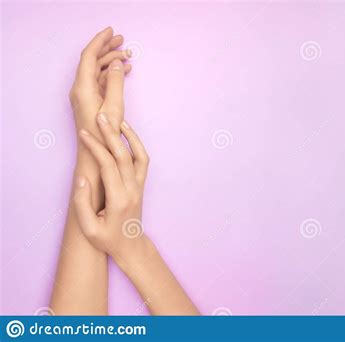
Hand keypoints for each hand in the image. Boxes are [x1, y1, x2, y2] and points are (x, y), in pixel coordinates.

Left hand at [70, 27, 131, 130]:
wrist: (94, 154)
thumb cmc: (104, 135)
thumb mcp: (114, 107)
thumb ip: (116, 82)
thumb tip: (118, 63)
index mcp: (83, 87)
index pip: (89, 56)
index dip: (100, 41)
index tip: (111, 32)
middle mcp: (80, 88)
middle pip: (92, 60)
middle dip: (106, 48)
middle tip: (122, 40)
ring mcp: (84, 95)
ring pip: (96, 70)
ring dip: (110, 60)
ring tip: (127, 54)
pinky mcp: (90, 101)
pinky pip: (99, 80)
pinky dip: (111, 73)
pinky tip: (123, 71)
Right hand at [73, 114, 149, 261]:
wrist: (131, 245)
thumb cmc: (108, 239)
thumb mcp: (89, 229)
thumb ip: (82, 204)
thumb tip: (82, 178)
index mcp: (119, 199)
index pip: (108, 166)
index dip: (95, 147)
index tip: (83, 134)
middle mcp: (132, 190)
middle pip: (123, 156)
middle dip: (111, 134)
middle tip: (99, 116)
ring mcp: (139, 186)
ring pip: (139, 156)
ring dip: (129, 136)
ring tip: (116, 120)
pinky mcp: (141, 185)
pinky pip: (142, 161)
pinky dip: (136, 145)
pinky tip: (126, 135)